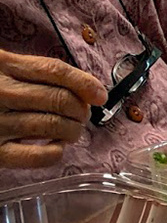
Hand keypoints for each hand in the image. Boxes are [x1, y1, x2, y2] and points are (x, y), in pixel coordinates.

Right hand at [0, 50, 106, 168]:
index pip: (55, 71)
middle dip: (81, 109)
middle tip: (84, 114)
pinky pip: (33, 156)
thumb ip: (33, 71)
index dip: (85, 82)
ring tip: (73, 130)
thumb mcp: (0, 65)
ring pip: (52, 125)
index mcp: (3, 66)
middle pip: (59, 99)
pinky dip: (54, 153)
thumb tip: (85, 87)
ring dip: (73, 130)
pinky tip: (56, 148)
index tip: (100, 93)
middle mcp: (0, 93)